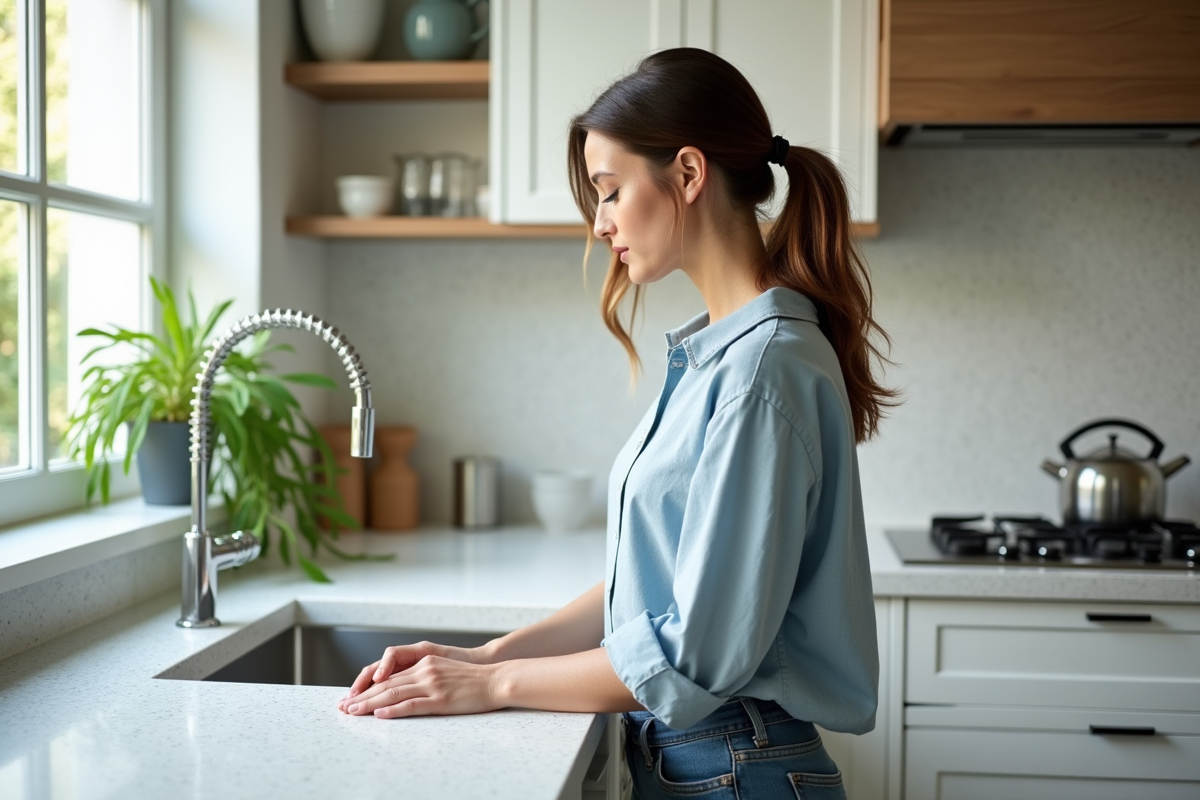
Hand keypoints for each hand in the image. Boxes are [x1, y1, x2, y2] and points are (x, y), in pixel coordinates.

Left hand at [337, 640, 493, 711]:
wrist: (496, 680)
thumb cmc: (473, 679)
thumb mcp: (445, 670)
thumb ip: (425, 675)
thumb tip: (404, 689)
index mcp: (424, 662)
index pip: (389, 676)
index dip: (368, 687)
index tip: (352, 697)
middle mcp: (425, 671)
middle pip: (386, 685)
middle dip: (362, 696)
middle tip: (343, 707)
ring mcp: (432, 684)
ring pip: (394, 694)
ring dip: (370, 704)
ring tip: (354, 712)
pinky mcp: (441, 699)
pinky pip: (412, 705)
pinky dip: (394, 710)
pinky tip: (380, 715)